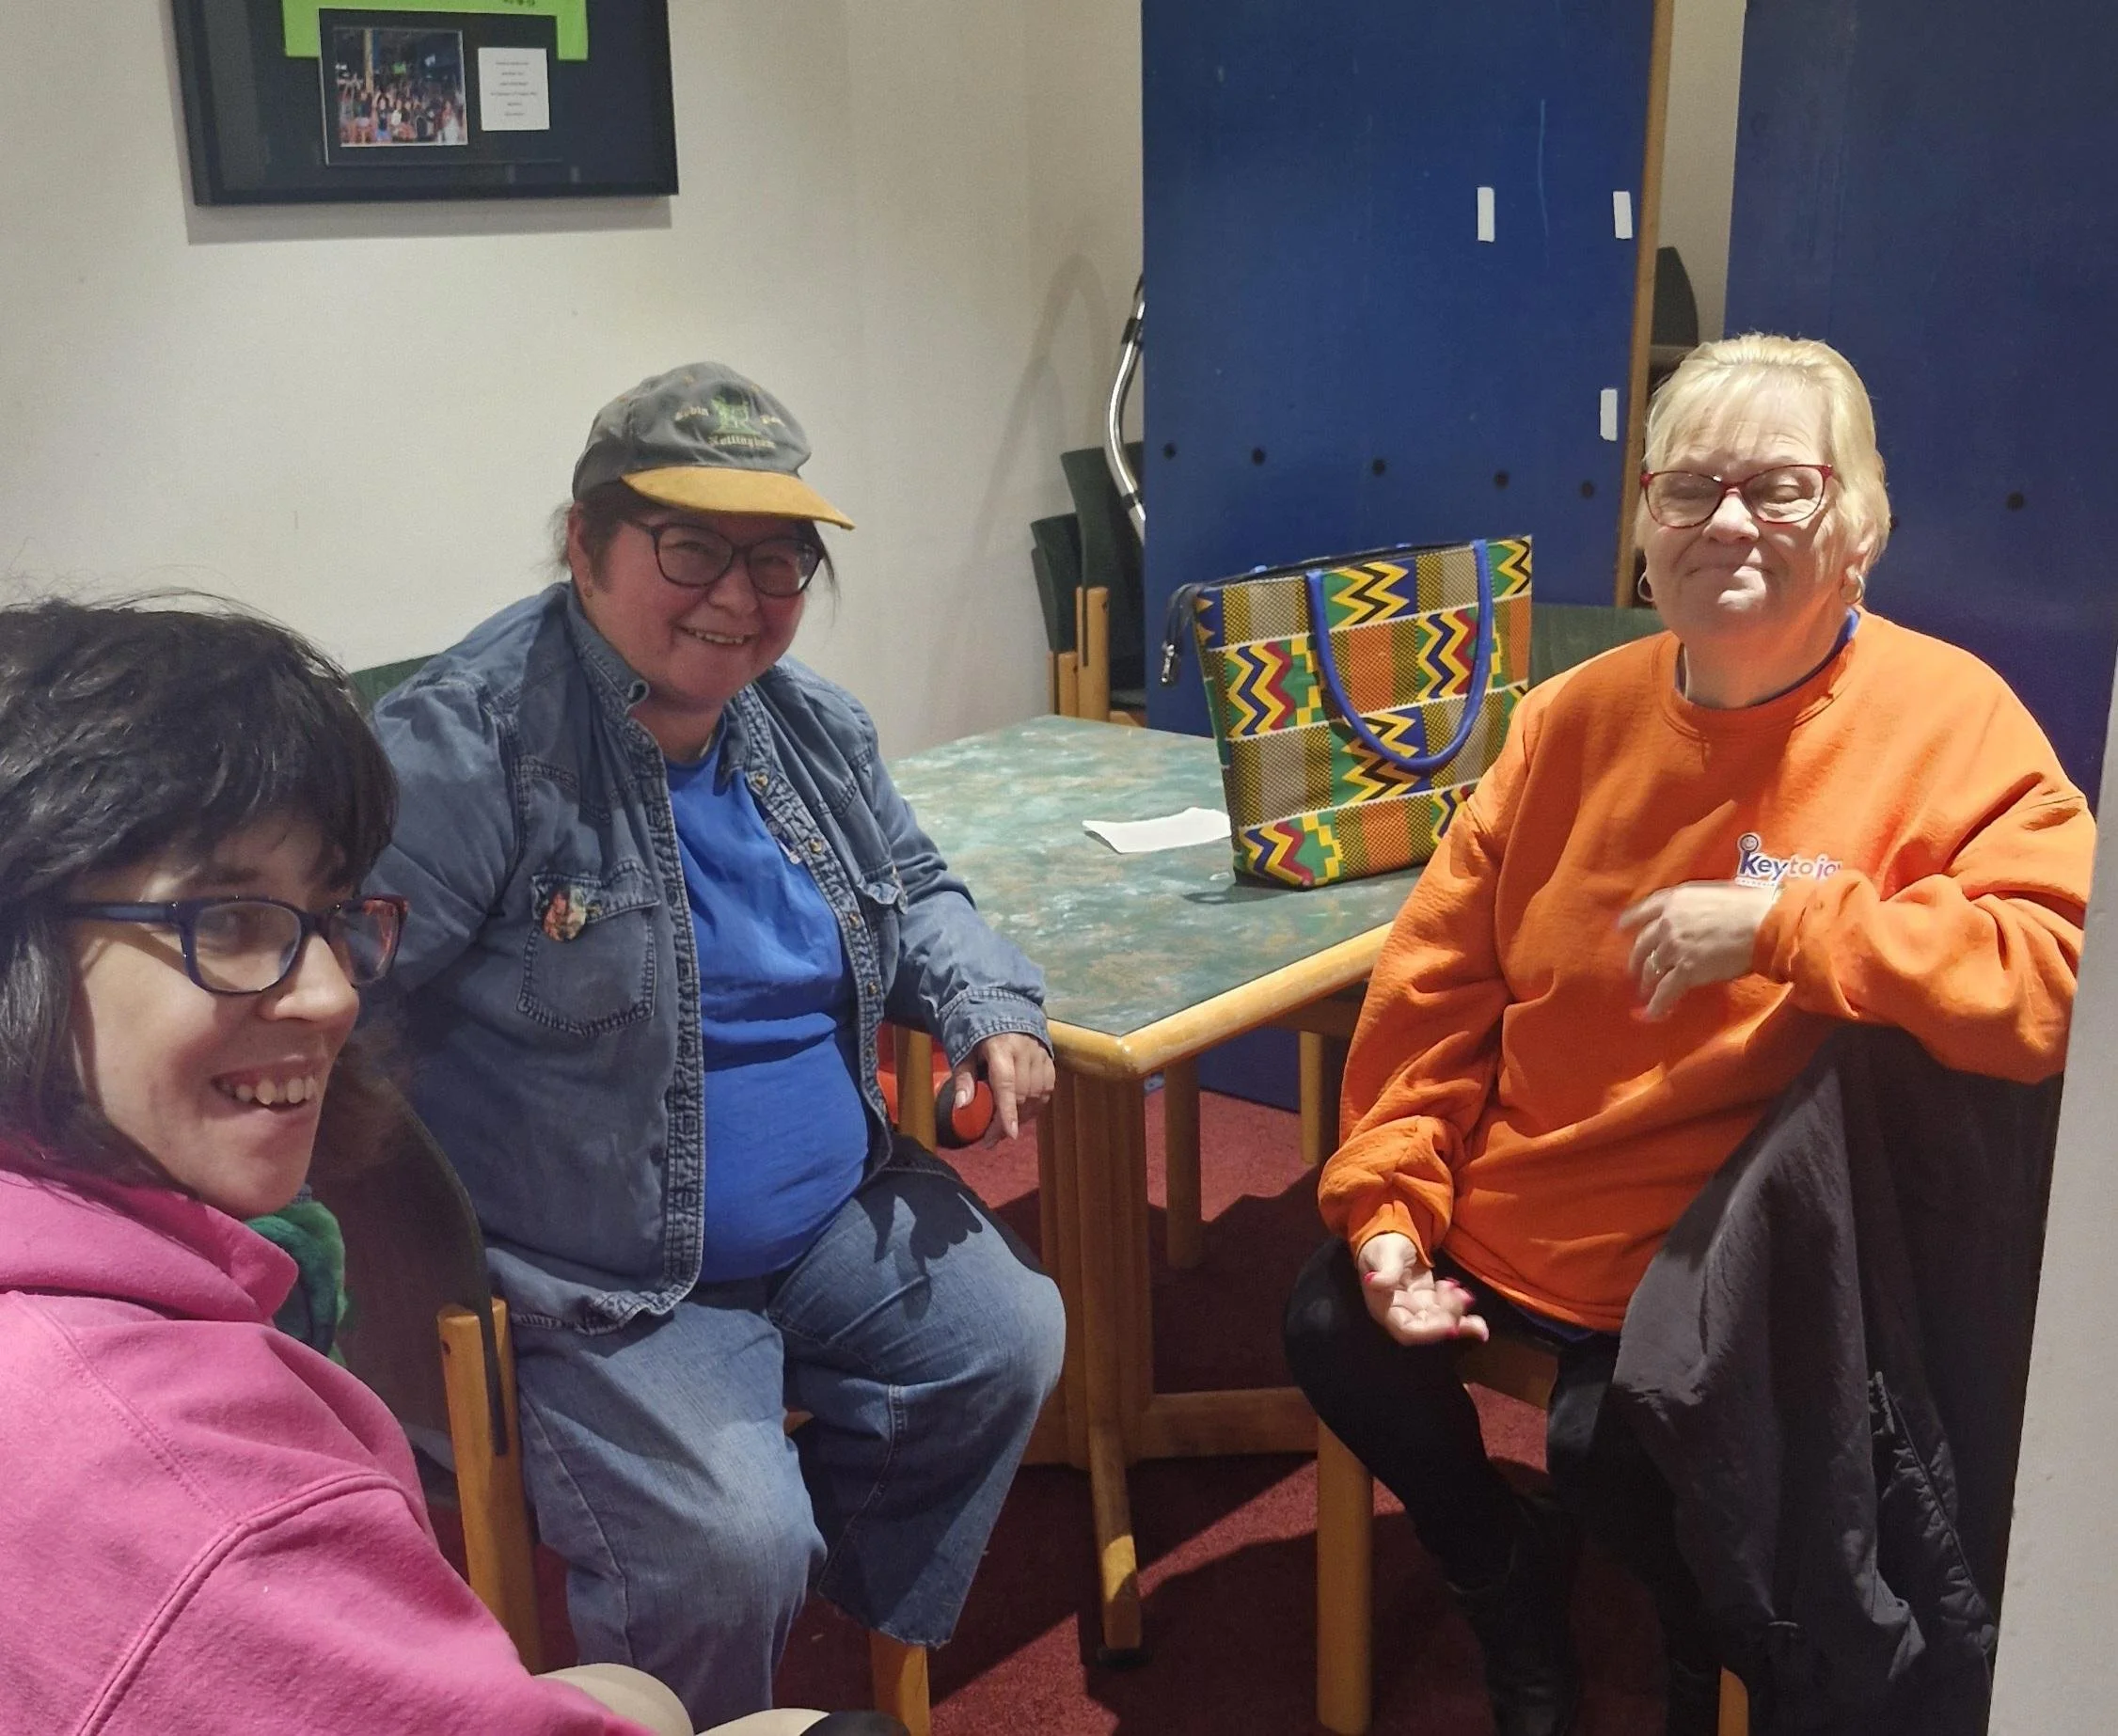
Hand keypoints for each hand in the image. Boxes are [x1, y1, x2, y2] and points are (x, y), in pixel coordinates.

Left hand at [948, 1032, 1054, 1141]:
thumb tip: (962, 1106)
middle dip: (1007, 1121)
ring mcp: (1040, 1054)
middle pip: (1022, 1095)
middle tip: (990, 1138)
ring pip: (1037, 1095)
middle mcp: (1024, 1051)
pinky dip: (1036, 1105)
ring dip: (1022, 1116)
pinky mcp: (1049, 1059)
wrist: (1003, 1006)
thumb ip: (963, 1078)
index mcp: (1000, 1047)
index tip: (1010, 1134)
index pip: (1006, 1083)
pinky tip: (1022, 1113)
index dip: (1008, 1111)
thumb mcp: (964, 1051)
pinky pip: (1047, 1090)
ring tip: (1004, 1128)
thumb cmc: (977, 1032)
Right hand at [1356, 1232, 1489, 1346]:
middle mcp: (1401, 1314)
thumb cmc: (1382, 1244)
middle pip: (1428, 1330)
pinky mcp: (1429, 1301)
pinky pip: (1446, 1312)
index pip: (1407, 1331)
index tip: (1450, 1323)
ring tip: (1467, 1297)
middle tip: (1465, 1298)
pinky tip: (1464, 1295)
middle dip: (1450, 1319)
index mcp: (1384, 1308)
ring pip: (1440, 1323)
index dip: (1430, 1332)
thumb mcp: (1384, 1254)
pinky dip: (1459, 1308)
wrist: (1390, 1236)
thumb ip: (1385, 1271)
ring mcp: (1417, 1308)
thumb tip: (1373, 1282)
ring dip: (1459, 1316)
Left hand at [1617, 880, 1778, 1018]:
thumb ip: (1695, 905)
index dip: (1631, 920)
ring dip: (1648, 983)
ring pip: (1652, 969)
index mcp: (1675, 899)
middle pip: (1643, 944)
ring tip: (1647, 993)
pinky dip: (1657, 1005)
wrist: (1765, 923)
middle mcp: (1668, 922)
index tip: (1622, 928)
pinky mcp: (1686, 970)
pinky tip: (1652, 1014)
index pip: (1644, 909)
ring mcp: (1674, 946)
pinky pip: (1665, 991)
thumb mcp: (1714, 892)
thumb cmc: (1751, 905)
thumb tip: (1694, 916)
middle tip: (1637, 972)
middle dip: (1638, 960)